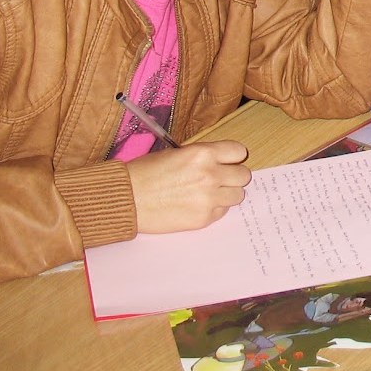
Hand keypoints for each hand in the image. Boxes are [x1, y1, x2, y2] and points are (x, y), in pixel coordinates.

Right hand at [126, 140, 251, 233]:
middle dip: (233, 176)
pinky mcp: (204, 218)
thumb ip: (203, 156)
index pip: (238, 152)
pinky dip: (215, 209)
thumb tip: (222, 161)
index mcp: (203, 154)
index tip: (228, 161)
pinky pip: (223, 211)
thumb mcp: (177, 153)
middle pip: (243, 175)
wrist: (126, 199)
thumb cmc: (146, 173)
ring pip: (237, 195)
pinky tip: (197, 205)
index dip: (233, 157)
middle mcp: (210, 174)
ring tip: (208, 193)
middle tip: (219, 179)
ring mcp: (209, 198)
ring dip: (226, 194)